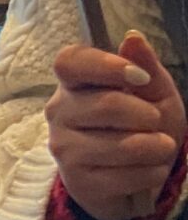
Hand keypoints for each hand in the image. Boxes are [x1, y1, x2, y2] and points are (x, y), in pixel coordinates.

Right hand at [46, 30, 186, 219]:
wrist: (134, 177)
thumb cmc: (141, 126)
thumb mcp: (153, 92)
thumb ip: (146, 66)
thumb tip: (132, 38)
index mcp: (73, 83)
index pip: (71, 62)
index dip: (107, 66)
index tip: (140, 77)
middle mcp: (59, 112)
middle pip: (108, 105)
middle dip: (148, 116)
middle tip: (156, 123)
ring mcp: (63, 148)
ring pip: (123, 145)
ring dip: (157, 148)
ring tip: (159, 148)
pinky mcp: (77, 181)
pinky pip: (126, 176)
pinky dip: (151, 173)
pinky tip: (147, 171)